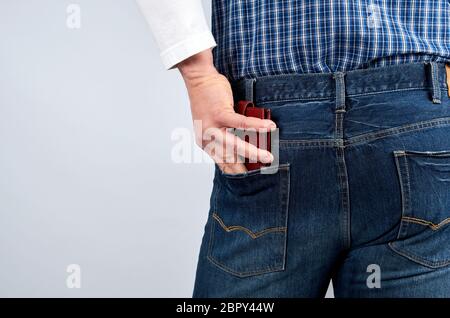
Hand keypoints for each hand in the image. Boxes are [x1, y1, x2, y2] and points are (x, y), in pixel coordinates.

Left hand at [178, 49, 275, 173]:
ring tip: (269, 158)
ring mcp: (211, 127)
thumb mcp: (215, 122)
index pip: (222, 162)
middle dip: (247, 168)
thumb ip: (227, 134)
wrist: (198, 78)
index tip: (250, 179)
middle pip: (230, 158)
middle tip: (263, 173)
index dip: (237, 171)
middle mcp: (206, 138)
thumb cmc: (209, 99)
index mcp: (205, 142)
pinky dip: (256, 126)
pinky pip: (241, 123)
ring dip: (253, 152)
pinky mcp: (219, 114)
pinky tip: (269, 128)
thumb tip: (245, 144)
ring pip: (235, 144)